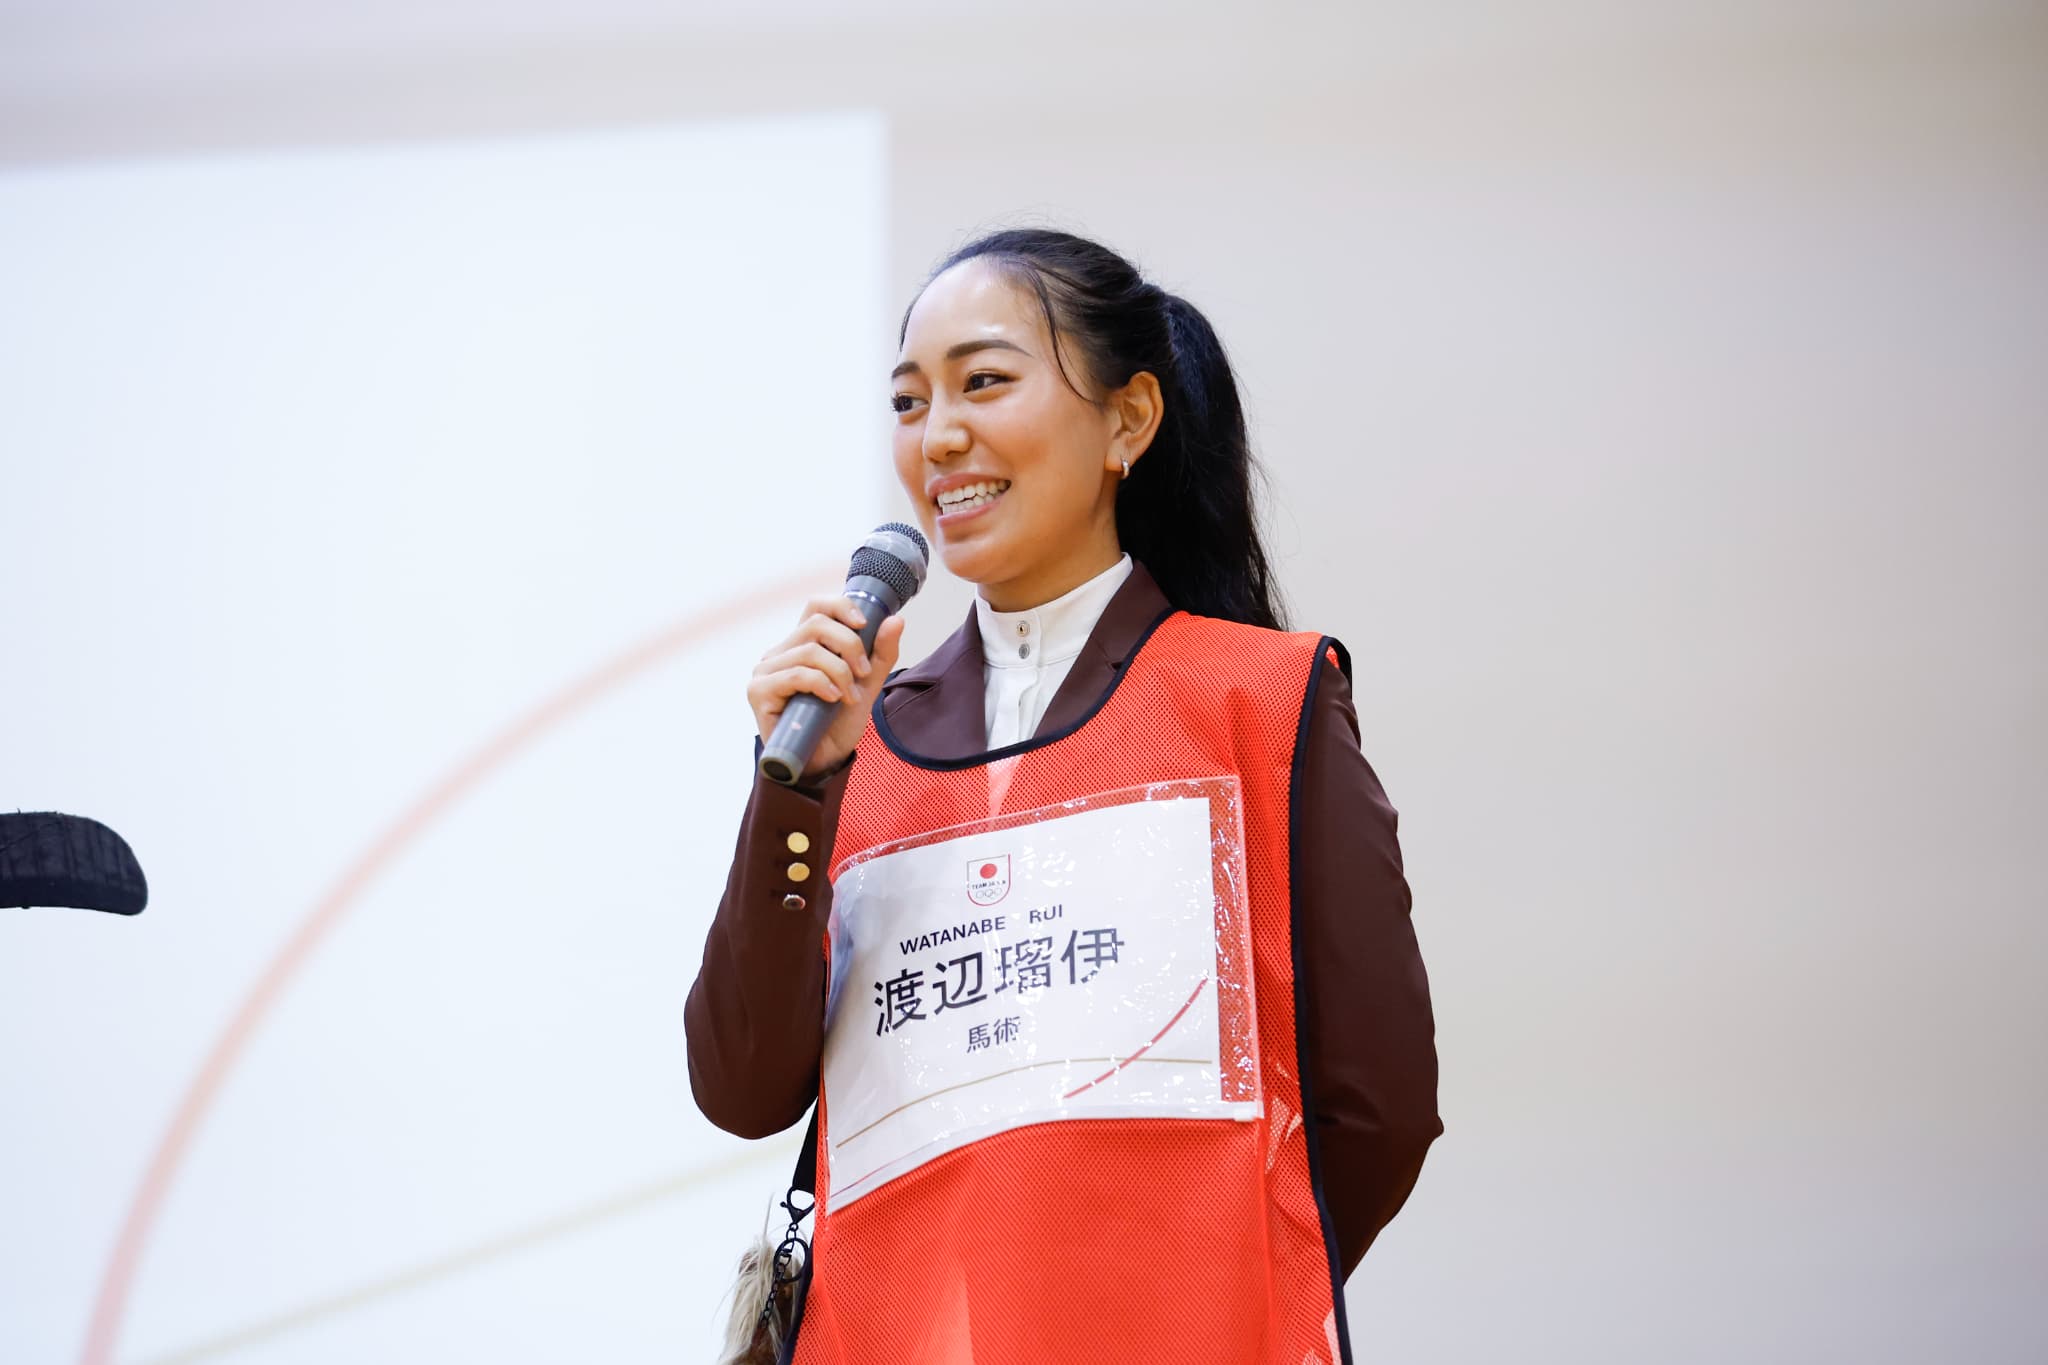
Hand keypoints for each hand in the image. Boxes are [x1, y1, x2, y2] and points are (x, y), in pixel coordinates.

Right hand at [747, 596, 907, 781]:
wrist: (822, 763)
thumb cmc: (837, 723)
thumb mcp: (867, 685)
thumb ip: (881, 654)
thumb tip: (896, 620)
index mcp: (802, 644)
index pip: (816, 606)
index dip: (841, 606)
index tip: (865, 625)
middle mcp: (780, 652)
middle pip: (816, 624)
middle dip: (849, 646)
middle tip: (864, 673)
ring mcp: (766, 671)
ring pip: (809, 651)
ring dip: (839, 673)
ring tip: (849, 697)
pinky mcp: (759, 691)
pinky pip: (795, 675)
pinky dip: (821, 684)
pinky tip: (832, 699)